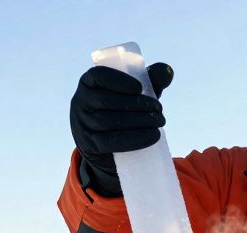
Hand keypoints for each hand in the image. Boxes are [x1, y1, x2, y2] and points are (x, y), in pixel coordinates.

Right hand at [69, 63, 172, 195]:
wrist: (110, 147)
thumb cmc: (124, 111)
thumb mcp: (137, 95)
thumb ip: (152, 81)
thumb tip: (167, 71)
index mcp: (88, 83)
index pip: (98, 76)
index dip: (118, 81)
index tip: (140, 88)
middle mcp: (79, 102)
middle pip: (105, 101)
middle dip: (135, 104)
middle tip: (159, 109)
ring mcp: (81, 125)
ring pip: (107, 122)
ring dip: (137, 121)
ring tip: (159, 121)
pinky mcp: (89, 145)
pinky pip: (109, 142)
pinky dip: (134, 139)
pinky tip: (153, 136)